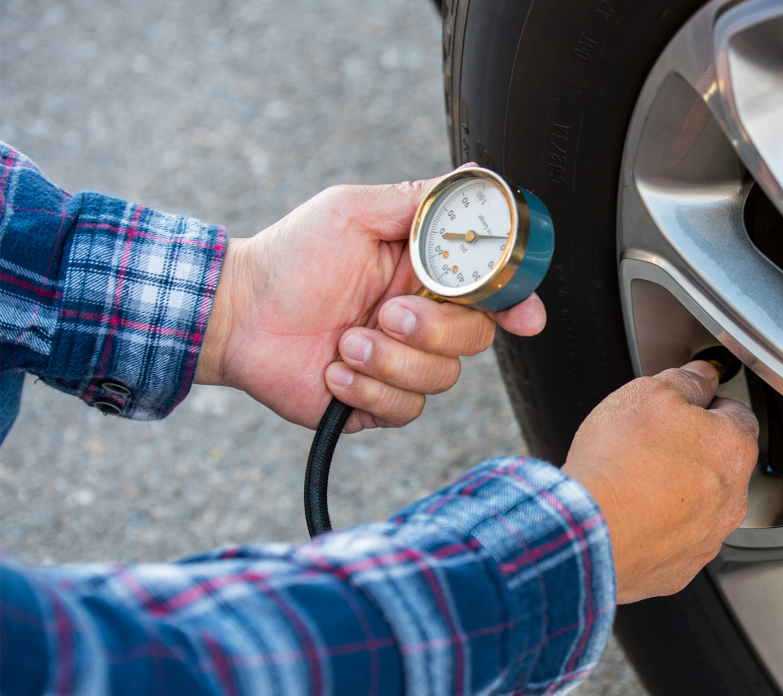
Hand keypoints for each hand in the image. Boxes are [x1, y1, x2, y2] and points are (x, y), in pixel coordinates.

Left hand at [195, 173, 545, 431]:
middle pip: (476, 338)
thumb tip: (474, 177)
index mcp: (427, 275)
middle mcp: (423, 321)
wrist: (235, 313)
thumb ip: (418, 200)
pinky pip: (405, 409)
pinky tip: (332, 371)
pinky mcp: (378, 402)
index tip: (524, 316)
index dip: (516, 302)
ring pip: (441, 377)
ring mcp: (403, 364)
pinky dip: (365, 389)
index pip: (492, 291)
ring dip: (389, 361)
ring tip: (343, 342)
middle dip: (434, 329)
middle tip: (387, 313)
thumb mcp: (353, 211)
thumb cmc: (290, 258)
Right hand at [562, 361, 758, 602]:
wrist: (585, 529)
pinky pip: (673, 544)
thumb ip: (685, 381)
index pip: (736, 416)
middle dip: (690, 454)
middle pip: (718, 466)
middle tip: (649, 446)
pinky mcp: (678, 571)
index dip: (706, 407)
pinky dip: (655, 532)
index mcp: (733, 450)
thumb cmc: (619, 462)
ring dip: (674, 495)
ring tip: (633, 485)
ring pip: (698, 508)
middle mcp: (731, 500)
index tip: (682, 408)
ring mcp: (706, 540)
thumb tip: (701, 376)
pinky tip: (628, 518)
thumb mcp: (650, 394)